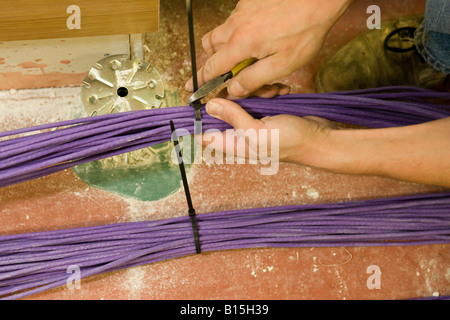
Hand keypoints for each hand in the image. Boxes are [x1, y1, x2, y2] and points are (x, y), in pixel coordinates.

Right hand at [185, 0, 352, 98]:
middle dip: (215, 62)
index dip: (201, 80)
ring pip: (222, 32)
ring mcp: (242, 11)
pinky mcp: (250, 2)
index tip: (192, 87)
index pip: (212, 67)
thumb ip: (254, 79)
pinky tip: (262, 37)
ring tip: (249, 56)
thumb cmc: (306, 30)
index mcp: (241, 43)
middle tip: (229, 72)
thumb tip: (233, 90)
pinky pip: (236, 21)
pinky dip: (241, 33)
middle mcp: (236, 25)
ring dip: (228, 47)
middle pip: (210, 46)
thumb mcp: (282, 64)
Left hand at [197, 98, 333, 166]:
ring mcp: (254, 122)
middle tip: (248, 92)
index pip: (204, 135)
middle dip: (232, 97)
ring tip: (271, 93)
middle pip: (222, 112)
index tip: (190, 103)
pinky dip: (269, 92)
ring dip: (255, 92)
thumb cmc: (291, 142)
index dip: (195, 121)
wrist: (320, 139)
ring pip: (241, 100)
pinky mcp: (267, 112)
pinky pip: (259, 97)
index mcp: (235, 144)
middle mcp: (241, 134)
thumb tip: (210, 106)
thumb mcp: (258, 131)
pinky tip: (280, 92)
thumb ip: (234, 118)